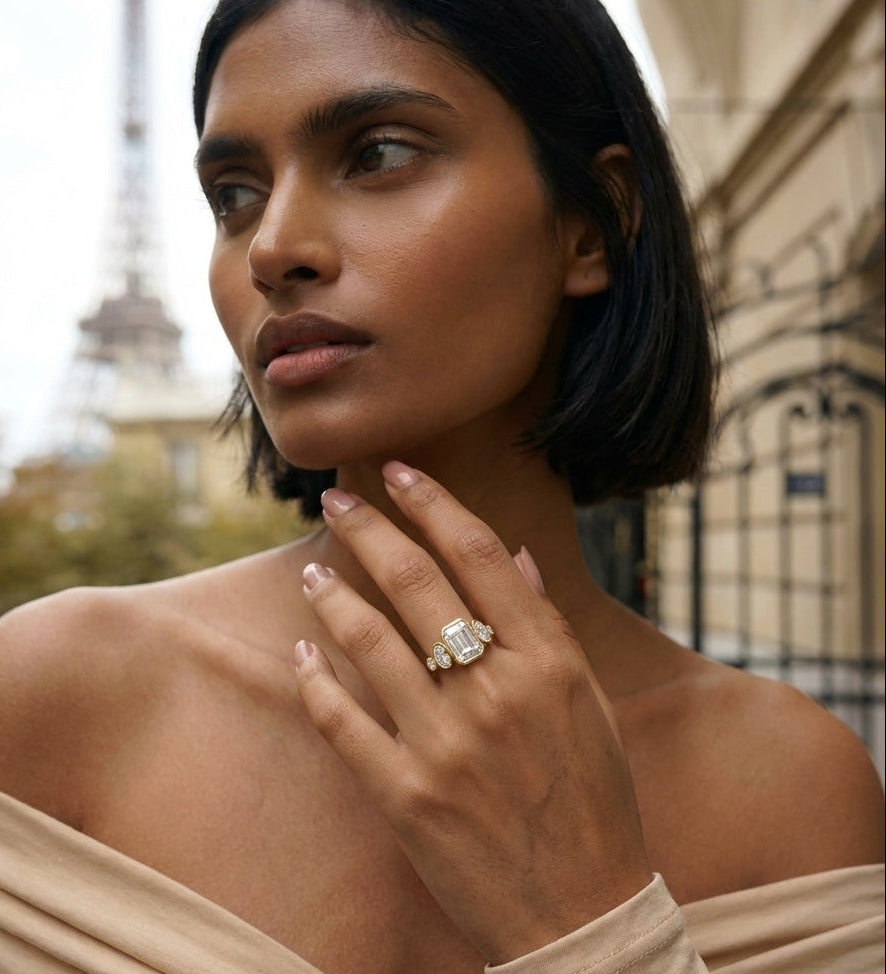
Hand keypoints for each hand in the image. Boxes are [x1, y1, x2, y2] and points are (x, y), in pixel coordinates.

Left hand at [294, 461, 651, 962]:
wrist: (581, 912)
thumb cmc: (594, 800)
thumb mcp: (589, 703)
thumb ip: (548, 625)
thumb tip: (514, 556)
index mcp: (548, 663)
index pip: (479, 555)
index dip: (433, 503)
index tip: (400, 470)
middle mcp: (495, 693)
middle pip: (417, 584)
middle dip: (368, 530)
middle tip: (335, 501)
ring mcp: (445, 745)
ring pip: (370, 642)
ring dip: (331, 596)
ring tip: (312, 570)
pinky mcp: (405, 796)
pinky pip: (344, 722)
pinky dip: (316, 682)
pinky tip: (303, 654)